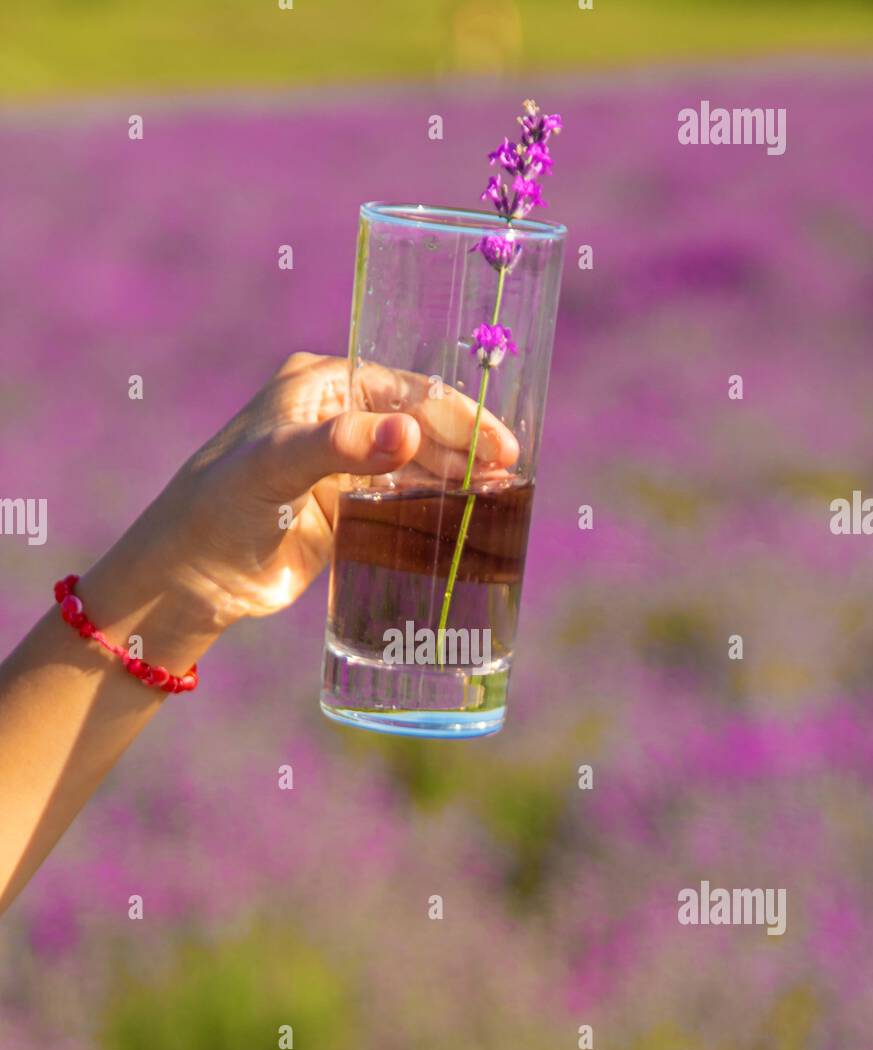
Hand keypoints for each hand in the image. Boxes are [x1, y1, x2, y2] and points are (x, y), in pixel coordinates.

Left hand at [145, 351, 519, 626]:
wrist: (190, 579)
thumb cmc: (219, 508)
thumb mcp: (275, 465)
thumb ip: (341, 447)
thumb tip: (410, 433)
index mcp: (321, 387)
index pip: (403, 390)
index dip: (455, 414)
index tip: (498, 442)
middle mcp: (337, 420)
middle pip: (418, 424)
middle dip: (465, 445)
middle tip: (509, 471)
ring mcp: (344, 468)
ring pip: (417, 463)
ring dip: (457, 477)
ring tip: (499, 494)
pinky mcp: (347, 512)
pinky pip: (405, 502)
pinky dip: (437, 506)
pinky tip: (469, 515)